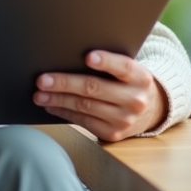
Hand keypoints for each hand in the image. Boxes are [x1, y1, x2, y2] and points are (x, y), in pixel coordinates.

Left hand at [34, 50, 167, 141]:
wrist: (151, 111)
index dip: (106, 61)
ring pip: (84, 106)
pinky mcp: (113, 134)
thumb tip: (70, 56)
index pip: (123, 67)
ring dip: (58, 99)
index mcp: (141, 77)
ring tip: (39, 94)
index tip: (88, 56)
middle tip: (42, 80)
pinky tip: (51, 105)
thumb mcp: (130, 71)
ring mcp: (124, 120)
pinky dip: (64, 112)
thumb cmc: (130, 83)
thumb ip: (110, 65)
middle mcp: (135, 100)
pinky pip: (83, 121)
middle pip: (94, 88)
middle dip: (65, 83)